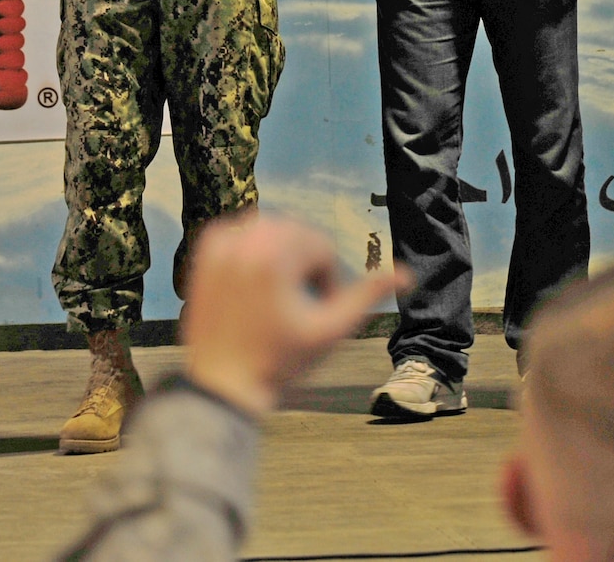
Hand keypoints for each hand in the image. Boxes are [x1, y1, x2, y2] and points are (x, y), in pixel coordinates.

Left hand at [181, 213, 402, 416]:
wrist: (223, 383)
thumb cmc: (280, 361)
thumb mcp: (330, 330)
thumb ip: (367, 296)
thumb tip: (408, 275)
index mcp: (273, 255)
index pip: (321, 246)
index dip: (328, 281)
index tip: (315, 313)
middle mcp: (243, 239)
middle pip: (298, 233)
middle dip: (307, 264)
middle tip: (298, 305)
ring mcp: (220, 242)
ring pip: (273, 230)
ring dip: (285, 255)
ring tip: (278, 298)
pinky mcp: (206, 249)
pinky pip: (245, 233)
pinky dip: (257, 251)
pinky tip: (256, 287)